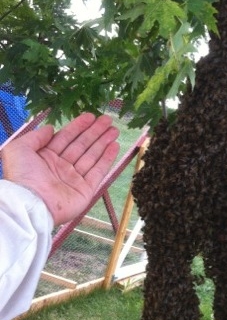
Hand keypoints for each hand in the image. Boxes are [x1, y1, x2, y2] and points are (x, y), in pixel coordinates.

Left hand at [3, 113, 119, 225]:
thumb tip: (50, 128)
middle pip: (82, 145)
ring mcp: (74, 179)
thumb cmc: (24, 176)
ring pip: (92, 156)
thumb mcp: (19, 149)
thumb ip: (35, 137)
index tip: (91, 116)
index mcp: (46, 157)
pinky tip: (114, 146)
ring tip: (115, 130)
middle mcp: (61, 167)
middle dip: (95, 132)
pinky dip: (107, 159)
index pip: (66, 138)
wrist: (31, 204)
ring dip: (104, 142)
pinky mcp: (86, 190)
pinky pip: (98, 171)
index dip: (78, 126)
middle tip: (108, 120)